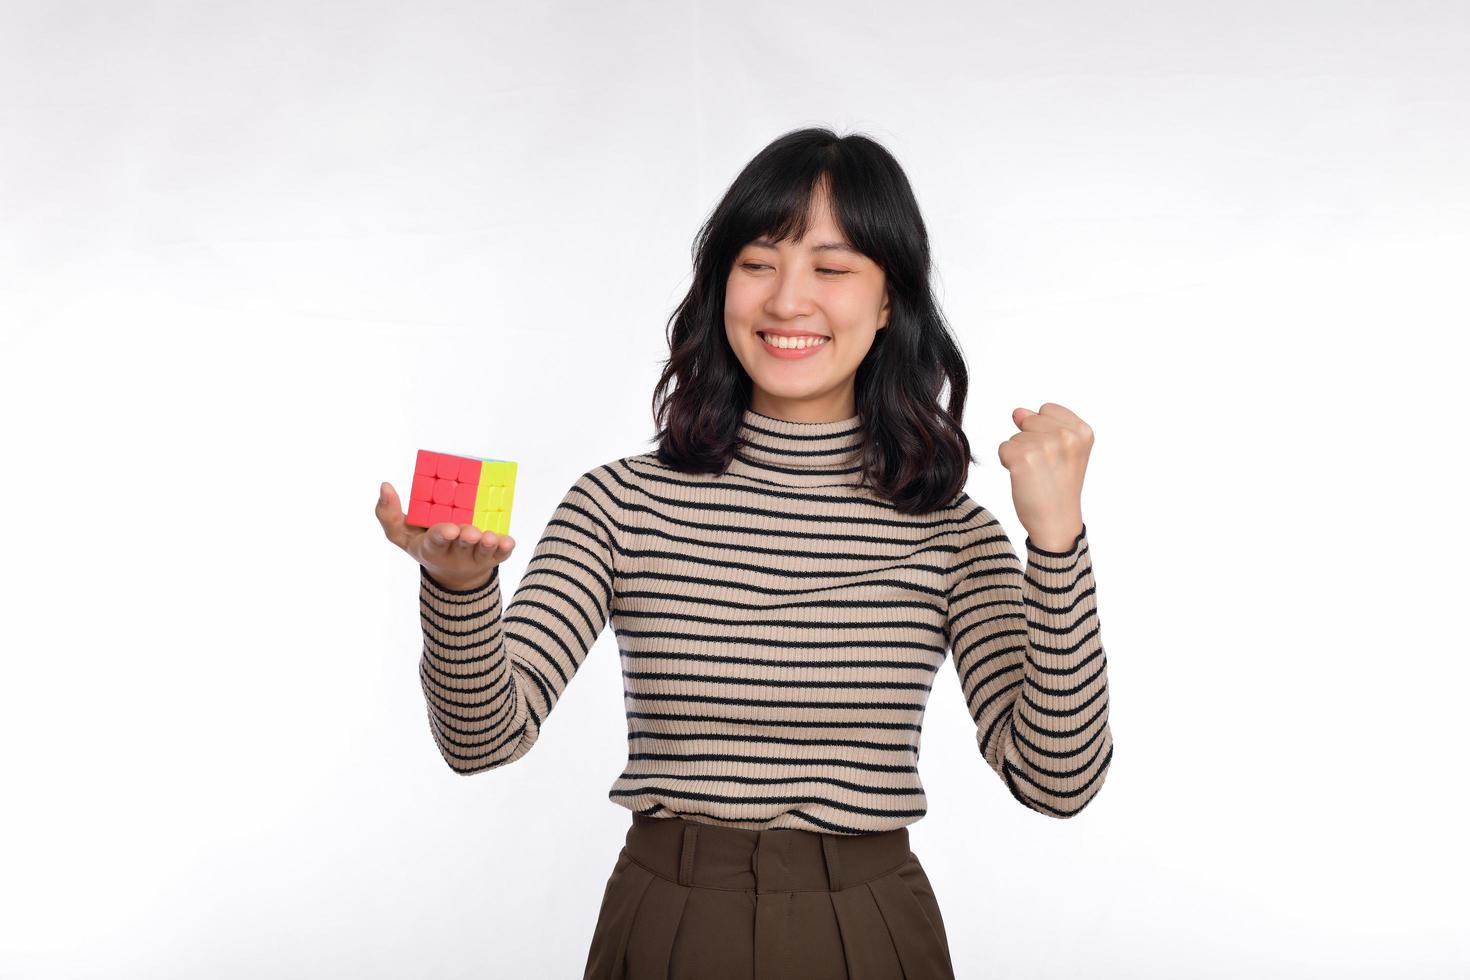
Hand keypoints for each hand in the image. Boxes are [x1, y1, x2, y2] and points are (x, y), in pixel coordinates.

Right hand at [375, 481, 515, 590]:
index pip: (435, 541)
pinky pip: (500, 555)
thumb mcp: (401, 534)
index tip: (447, 529)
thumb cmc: (426, 544)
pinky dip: (504, 548)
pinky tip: (507, 540)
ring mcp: (475, 557)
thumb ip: (388, 514)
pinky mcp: (492, 557)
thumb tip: (385, 485)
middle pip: (462, 545)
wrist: (452, 573)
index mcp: (432, 547)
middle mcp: (455, 553)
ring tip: (489, 537)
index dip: (442, 535)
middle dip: (466, 538)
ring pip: (483, 552)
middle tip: (470, 532)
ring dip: (487, 545)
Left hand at [998, 402, 1092, 550]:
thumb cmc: (1059, 487)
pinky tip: (1024, 479)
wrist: (1056, 522)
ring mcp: (1044, 446)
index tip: (1055, 455)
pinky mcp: (1022, 458)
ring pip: (1015, 436)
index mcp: (1082, 431)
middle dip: (1031, 441)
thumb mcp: (1064, 451)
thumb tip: (1017, 412)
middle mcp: (1066, 436)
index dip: (1044, 431)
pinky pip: (1003, 448)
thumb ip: (1044, 424)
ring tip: (1037, 475)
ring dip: (1020, 455)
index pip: (1047, 409)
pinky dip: (1008, 463)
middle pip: (1029, 419)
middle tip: (1045, 468)